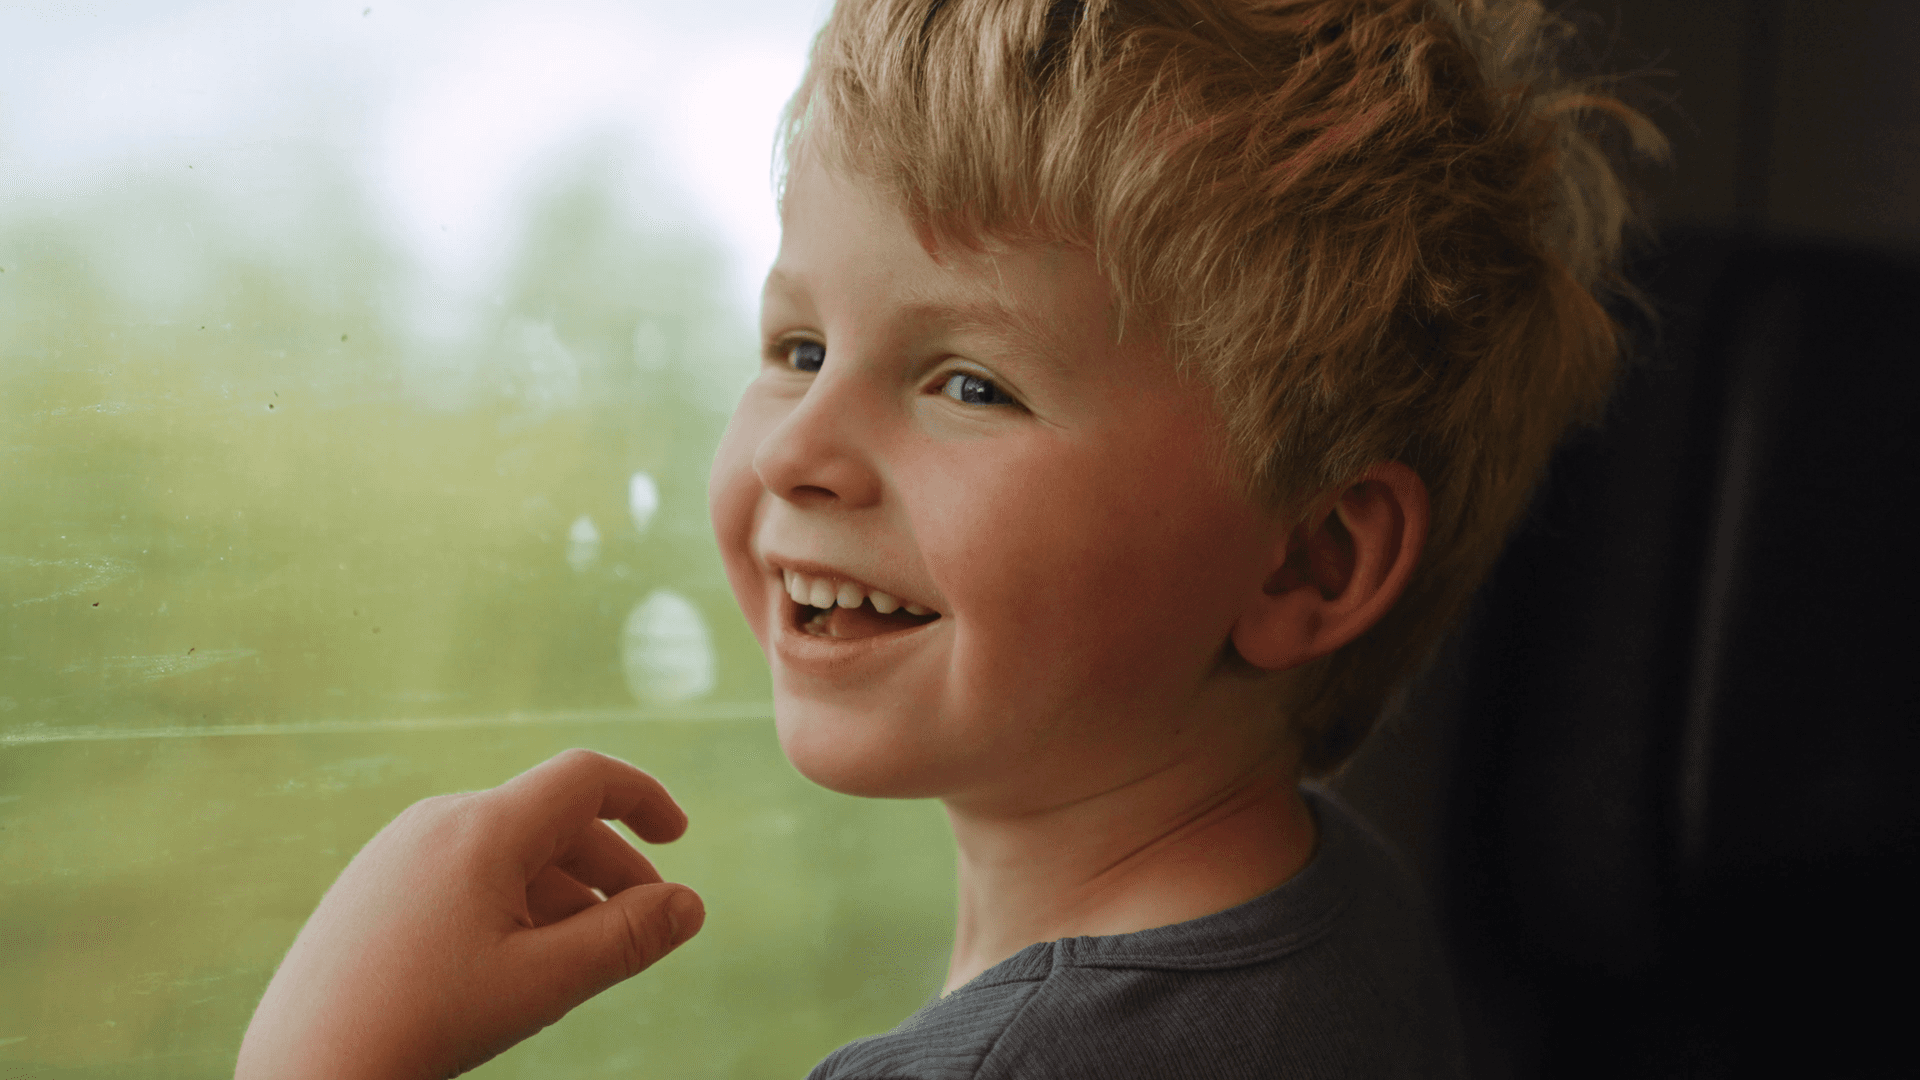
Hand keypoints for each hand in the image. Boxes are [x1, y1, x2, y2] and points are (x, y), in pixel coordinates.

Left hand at [236, 748, 704, 1079]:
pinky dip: (511, 901)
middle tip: (643, 926)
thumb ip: (627, 939)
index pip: (585, 777)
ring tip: (580, 955)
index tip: (679, 836)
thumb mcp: (544, 983)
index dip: (643, 797)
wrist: (303, 1068)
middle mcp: (438, 820)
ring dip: (562, 890)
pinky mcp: (371, 886)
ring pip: (507, 850)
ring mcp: (397, 851)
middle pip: (550, 819)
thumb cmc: (423, 1024)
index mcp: (484, 827)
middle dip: (609, 867)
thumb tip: (691, 904)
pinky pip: (462, 872)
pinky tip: (512, 961)